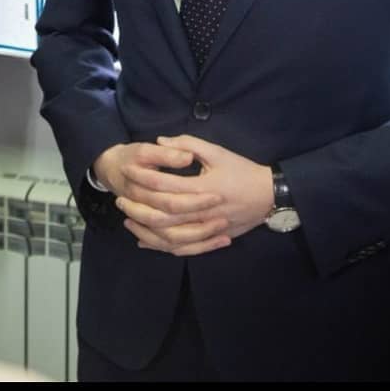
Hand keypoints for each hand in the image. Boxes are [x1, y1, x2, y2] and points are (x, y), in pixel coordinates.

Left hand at [115, 136, 273, 255]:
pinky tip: (145, 241)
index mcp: (204, 188)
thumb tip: (160, 141)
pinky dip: (162, 247)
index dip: (143, 178)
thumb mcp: (217, 152)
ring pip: (170, 237)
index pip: (165, 185)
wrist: (269, 195)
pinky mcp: (211, 239)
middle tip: (119, 200)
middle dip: (138, 208)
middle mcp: (204, 212)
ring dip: (146, 230)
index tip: (126, 171)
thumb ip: (188, 145)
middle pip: (163, 216)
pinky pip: (183, 248)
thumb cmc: (242, 170)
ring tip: (128, 220)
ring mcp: (208, 229)